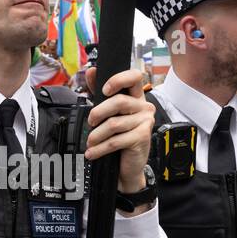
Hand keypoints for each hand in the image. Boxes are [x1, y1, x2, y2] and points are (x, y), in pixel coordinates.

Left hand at [83, 68, 154, 192]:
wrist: (128, 166)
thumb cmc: (119, 138)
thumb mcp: (107, 114)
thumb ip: (99, 92)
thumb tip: (91, 71)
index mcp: (136, 97)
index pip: (134, 76)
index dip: (119, 79)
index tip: (104, 89)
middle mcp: (144, 106)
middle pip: (119, 101)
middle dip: (98, 112)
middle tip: (90, 122)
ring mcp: (145, 122)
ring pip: (114, 124)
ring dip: (96, 135)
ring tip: (90, 142)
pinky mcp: (142, 137)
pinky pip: (116, 140)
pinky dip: (100, 148)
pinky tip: (93, 153)